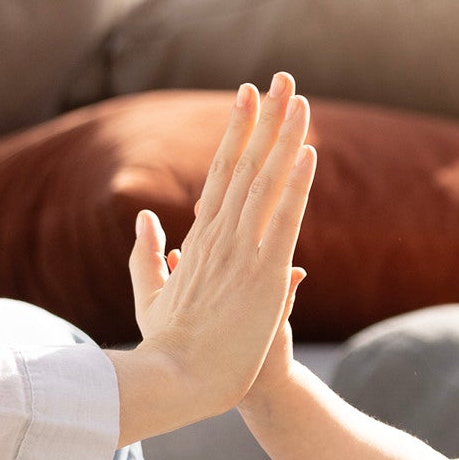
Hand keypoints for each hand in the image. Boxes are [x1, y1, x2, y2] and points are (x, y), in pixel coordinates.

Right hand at [112, 74, 315, 443]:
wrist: (179, 382)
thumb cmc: (169, 348)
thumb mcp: (150, 295)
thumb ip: (150, 256)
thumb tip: (150, 222)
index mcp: (200, 240)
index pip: (222, 174)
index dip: (237, 133)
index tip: (248, 97)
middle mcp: (220, 236)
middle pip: (246, 165)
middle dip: (265, 119)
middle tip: (280, 77)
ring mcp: (242, 253)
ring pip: (267, 183)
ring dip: (285, 138)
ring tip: (298, 98)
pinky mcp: (264, 275)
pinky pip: (286, 220)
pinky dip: (297, 185)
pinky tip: (308, 153)